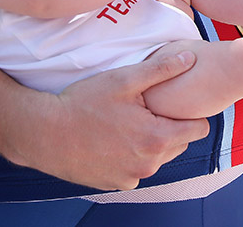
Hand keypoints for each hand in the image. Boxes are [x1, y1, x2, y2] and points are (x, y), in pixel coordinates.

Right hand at [30, 50, 208, 188]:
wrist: (44, 133)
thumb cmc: (83, 102)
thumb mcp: (124, 79)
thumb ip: (162, 69)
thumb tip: (190, 57)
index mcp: (156, 138)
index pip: (198, 129)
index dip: (189, 113)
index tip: (174, 101)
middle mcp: (149, 164)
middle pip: (179, 143)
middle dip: (169, 126)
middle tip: (146, 108)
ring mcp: (132, 178)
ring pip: (158, 157)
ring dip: (150, 141)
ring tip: (127, 122)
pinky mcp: (116, 185)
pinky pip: (137, 169)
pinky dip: (131, 156)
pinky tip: (113, 139)